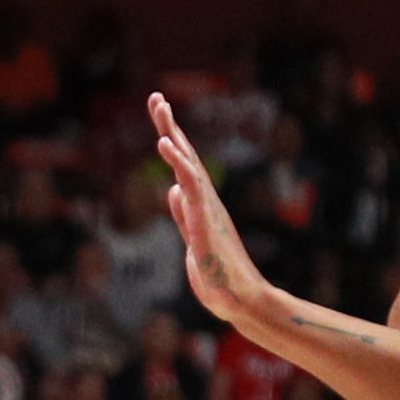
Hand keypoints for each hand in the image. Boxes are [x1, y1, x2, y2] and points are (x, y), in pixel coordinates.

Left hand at [149, 95, 267, 328]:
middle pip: (186, 156)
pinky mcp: (206, 220)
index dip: (171, 141)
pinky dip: (178, 160)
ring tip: (160, 107)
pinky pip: (192, 183)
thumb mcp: (193, 243)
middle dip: (169, 125)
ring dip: (172, 133)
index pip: (184, 168)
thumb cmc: (221, 279)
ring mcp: (207, 208)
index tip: (160, 115)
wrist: (242, 302)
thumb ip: (183, 216)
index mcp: (200, 207)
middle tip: (156, 97)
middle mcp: (205, 202)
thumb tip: (172, 190)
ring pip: (188, 162)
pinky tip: (164, 142)